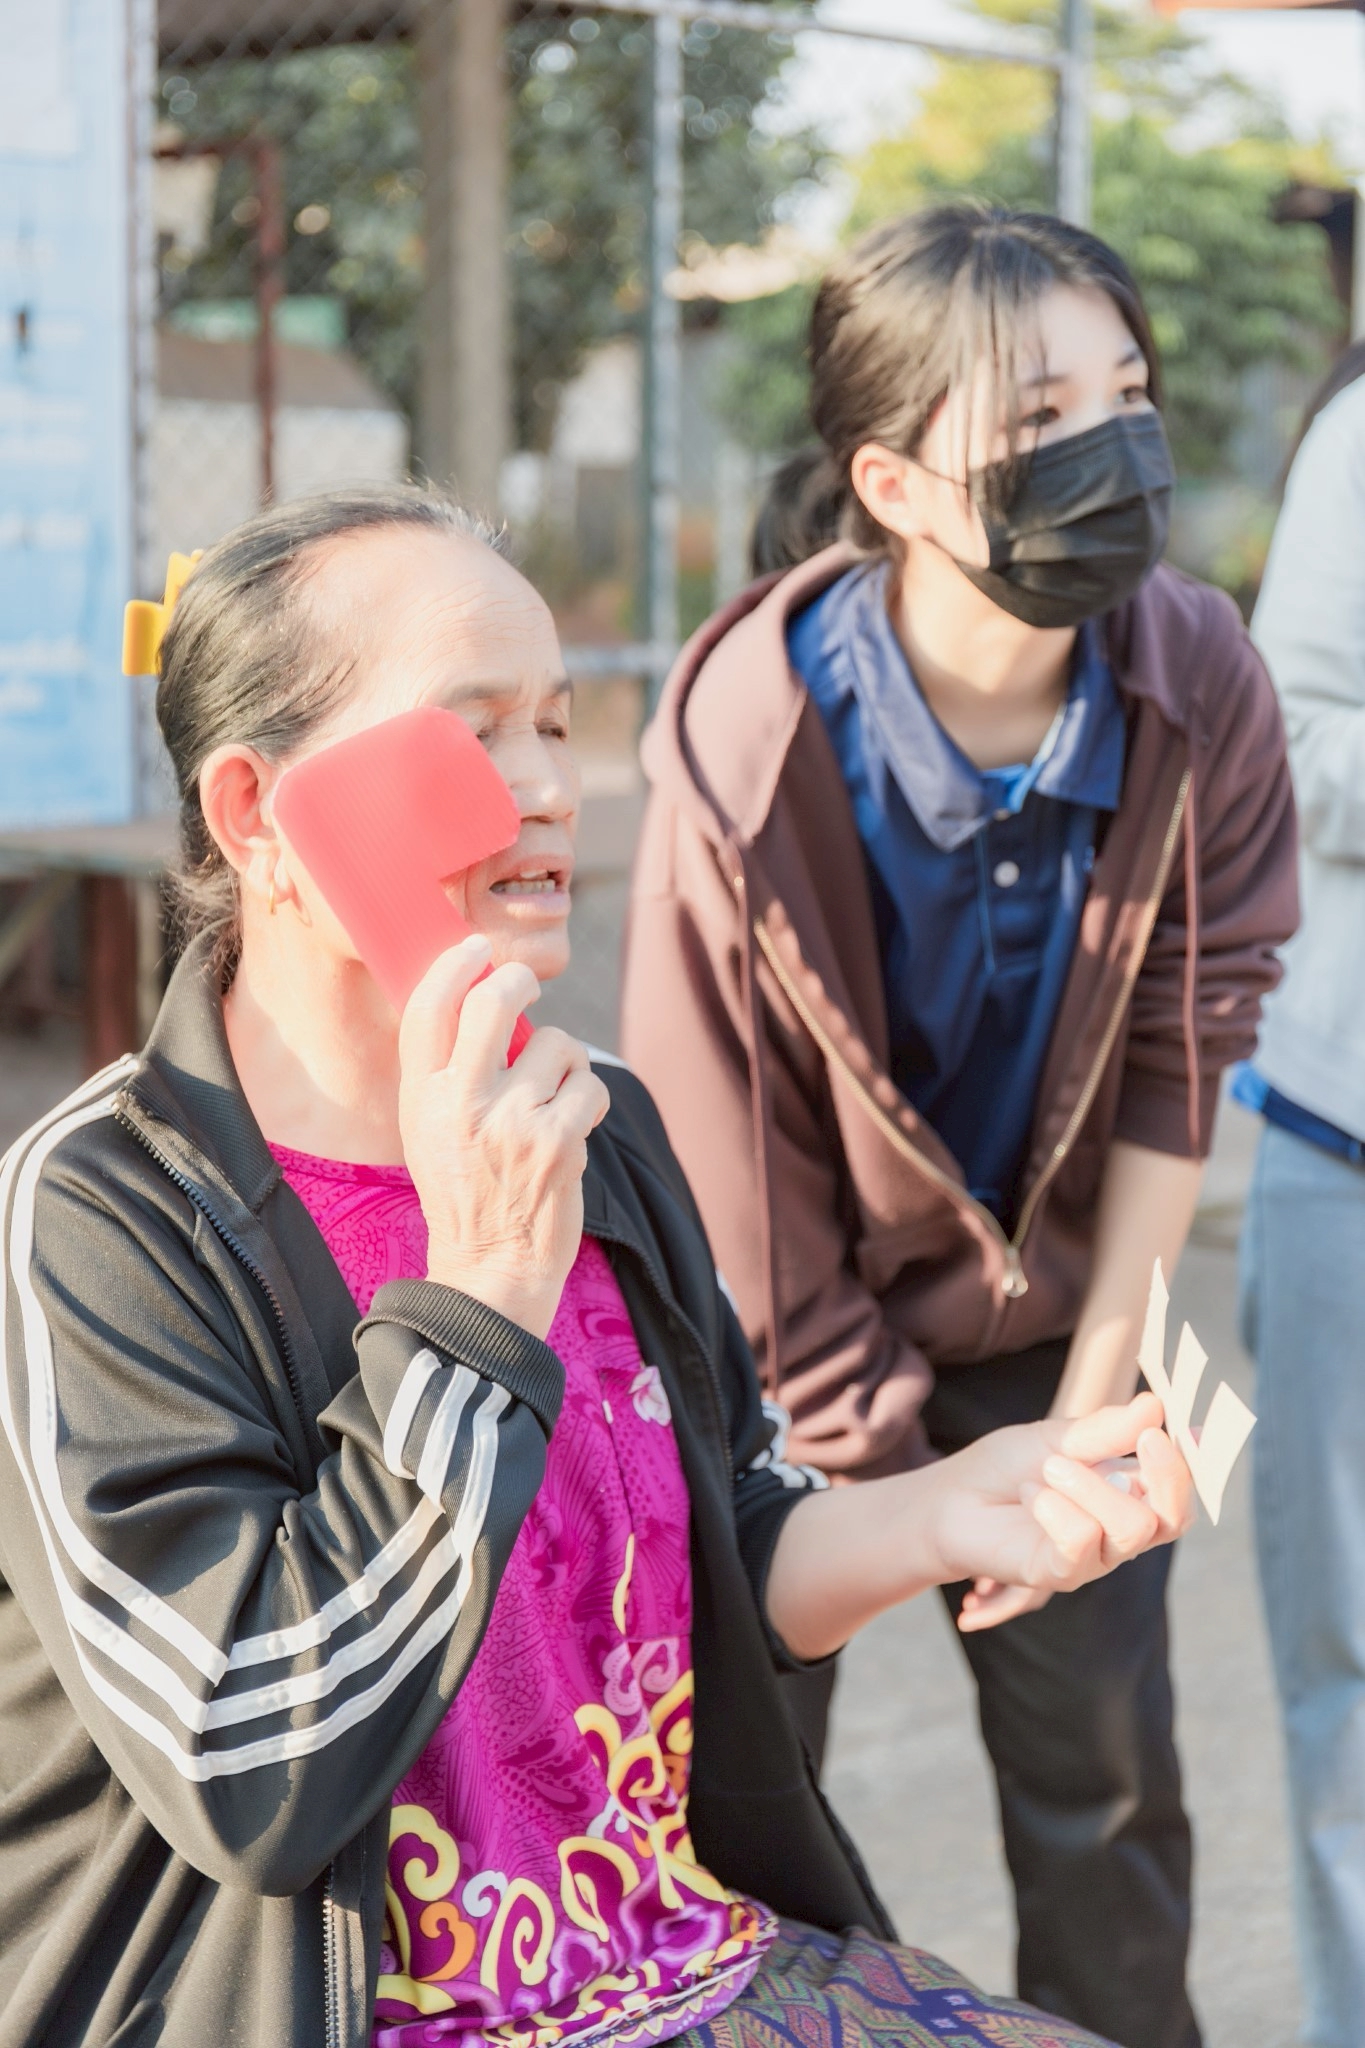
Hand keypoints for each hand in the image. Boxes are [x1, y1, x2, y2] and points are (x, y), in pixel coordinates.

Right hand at [398, 934, 609, 1338]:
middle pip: (494, 1002)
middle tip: (527, 983)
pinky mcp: (558, 1142)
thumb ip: (447, 1069)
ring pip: (558, 1045)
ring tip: (554, 1095)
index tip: (478, 949)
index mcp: (422, 1097)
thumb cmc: (464, 1190)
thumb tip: (484, 994)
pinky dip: (590, 1100)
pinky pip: (591, 1086)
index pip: (429, 1007)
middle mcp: (461, 1103)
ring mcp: (512, 1121)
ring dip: (567, 1062)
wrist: (490, 1268)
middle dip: (519, 980)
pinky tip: (573, 1126)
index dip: (456, 964)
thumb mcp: (429, 1128)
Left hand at [927, 1395, 1193, 1634]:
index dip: (1183, 1466)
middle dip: (1164, 1476)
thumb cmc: (1006, 1467)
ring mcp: (1092, 1556)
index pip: (1178, 1494)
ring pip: (1133, 1528)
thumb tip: (1155, 1405)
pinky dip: (1057, 1508)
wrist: (951, 1497)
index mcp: (1126, 1495)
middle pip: (1173, 1519)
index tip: (1167, 1432)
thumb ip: (1106, 1430)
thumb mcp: (1057, 1437)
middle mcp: (1117, 1532)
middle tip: (1140, 1439)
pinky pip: (1083, 1544)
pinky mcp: (1059, 1574)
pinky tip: (1030, 1494)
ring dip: (1090, 1485)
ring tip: (1049, 1468)